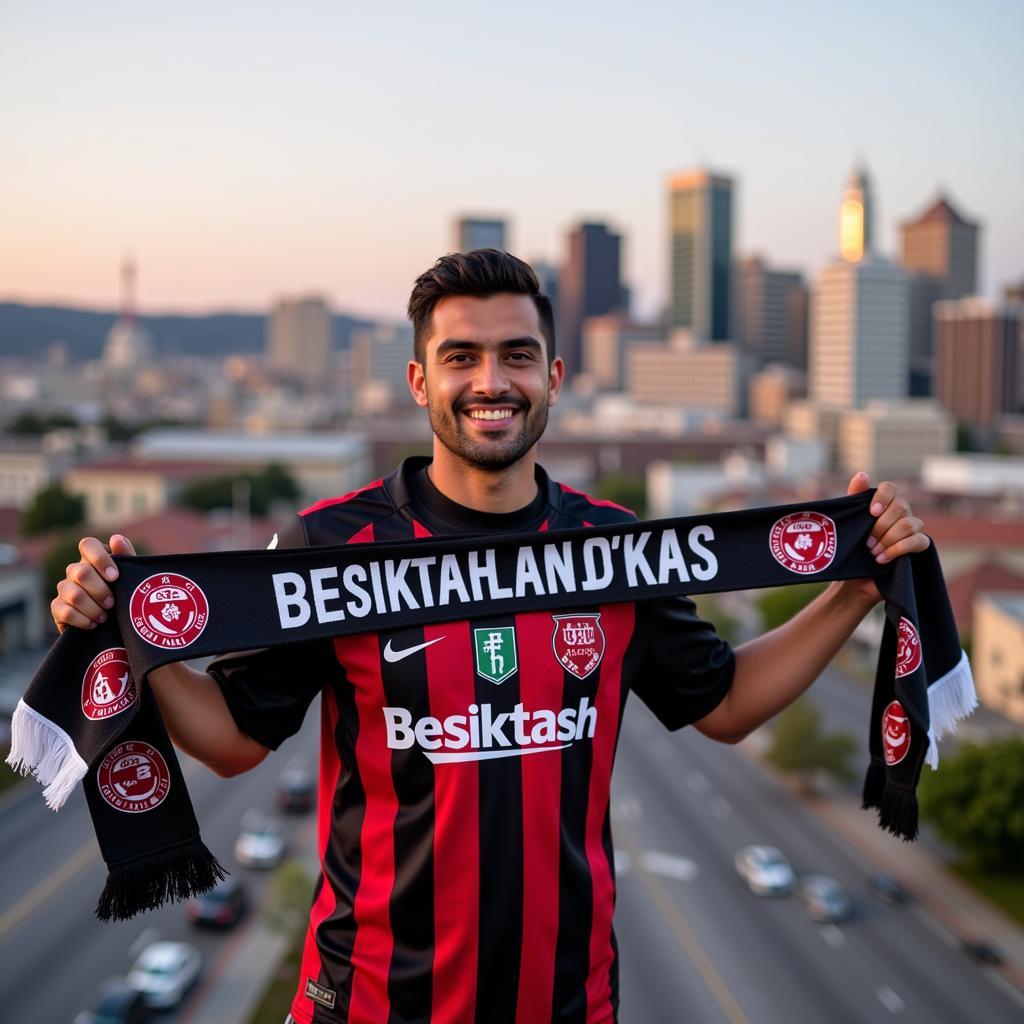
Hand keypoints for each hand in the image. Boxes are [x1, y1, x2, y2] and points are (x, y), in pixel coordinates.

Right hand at [50, 534, 135, 632]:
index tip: (115, 577)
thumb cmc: (125, 596)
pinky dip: (83, 620)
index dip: (100, 559)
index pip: (87, 544)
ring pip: (73, 594)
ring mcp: (64, 588)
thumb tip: (116, 538)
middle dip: (100, 590)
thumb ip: (127, 558)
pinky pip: (65, 611)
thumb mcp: (132, 577)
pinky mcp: (57, 608)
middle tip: (113, 603)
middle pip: (81, 572)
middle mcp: (75, 570)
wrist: (115, 626)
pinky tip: (94, 624)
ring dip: (93, 608)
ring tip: (105, 617)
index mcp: (93, 559)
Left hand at [845, 472, 928, 603]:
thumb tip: (862, 474)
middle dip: (881, 526)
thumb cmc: (850, 549)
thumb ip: (854, 499)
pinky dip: (899, 550)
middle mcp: (900, 513)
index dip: (883, 497)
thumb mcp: (848, 523)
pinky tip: (882, 559)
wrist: (853, 579)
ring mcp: (912, 529)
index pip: (890, 488)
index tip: (871, 512)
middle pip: (901, 507)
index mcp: (883, 504)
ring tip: (872, 552)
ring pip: (910, 524)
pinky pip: (919, 541)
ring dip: (889, 540)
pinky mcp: (918, 547)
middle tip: (866, 542)